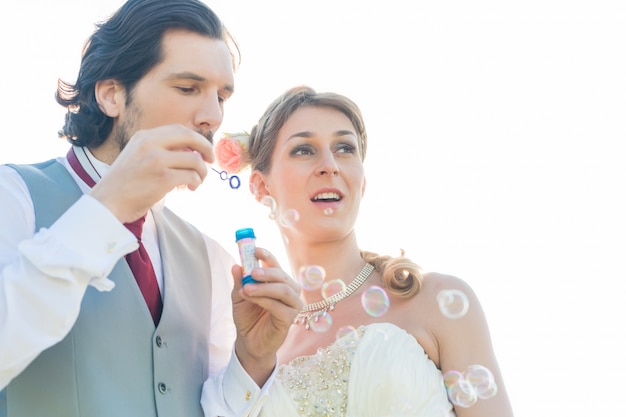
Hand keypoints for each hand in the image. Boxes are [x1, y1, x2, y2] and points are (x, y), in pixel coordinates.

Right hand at [89, 124, 213, 222]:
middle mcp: (150, 144)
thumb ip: (159, 149)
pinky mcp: (163, 179)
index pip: (179, 129)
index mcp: (144, 136)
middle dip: (206, 148)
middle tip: (211, 160)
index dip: (196, 138)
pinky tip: (190, 188)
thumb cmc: (125, 183)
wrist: (107, 202)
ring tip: (197, 181)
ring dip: (202, 172)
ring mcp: (157, 160)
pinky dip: (195, 182)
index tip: (202, 149)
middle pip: (191, 138)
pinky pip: (191, 176)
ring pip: (194, 160)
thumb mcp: (137, 155)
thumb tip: (191, 151)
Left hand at [231, 247, 301, 385]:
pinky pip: (279, 306)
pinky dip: (264, 300)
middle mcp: (290, 291)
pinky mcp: (290, 319)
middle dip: (267, 272)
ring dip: (264, 287)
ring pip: (283, 290)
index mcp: (279, 282)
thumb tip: (236, 266)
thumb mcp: (239, 296)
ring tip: (247, 289)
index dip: (267, 256)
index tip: (255, 250)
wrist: (248, 342)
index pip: (276, 265)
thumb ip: (240, 282)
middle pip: (282, 276)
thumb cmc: (247, 317)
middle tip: (251, 272)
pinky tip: (252, 299)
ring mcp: (293, 305)